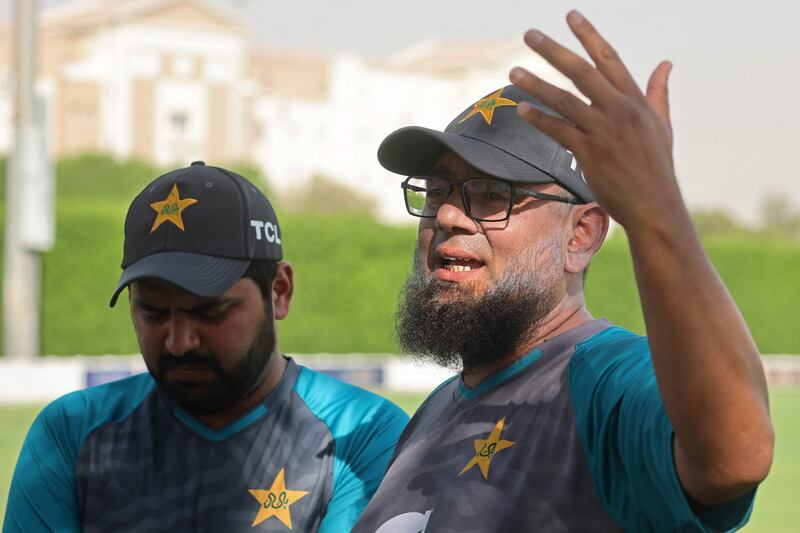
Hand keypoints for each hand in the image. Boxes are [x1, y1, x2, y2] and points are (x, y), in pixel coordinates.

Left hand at [510, 11, 680, 230]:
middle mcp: (619, 110)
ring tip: (513, 71)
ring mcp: (603, 131)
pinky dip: (539, 119)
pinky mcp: (589, 153)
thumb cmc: (657, 167)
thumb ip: (658, 92)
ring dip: (536, 83)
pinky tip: (521, 109)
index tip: (571, 15)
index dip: (589, 35)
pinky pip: (558, 131)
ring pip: (564, 99)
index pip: (609, 58)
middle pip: (581, 71)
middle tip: (529, 34)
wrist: (655, 205)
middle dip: (553, 50)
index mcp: (636, 100)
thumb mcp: (662, 125)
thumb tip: (666, 63)